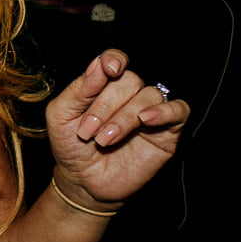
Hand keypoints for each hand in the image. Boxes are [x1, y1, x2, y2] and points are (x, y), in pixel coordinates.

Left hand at [44, 49, 188, 208]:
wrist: (82, 182)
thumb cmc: (70, 146)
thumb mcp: (61, 116)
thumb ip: (79, 90)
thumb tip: (100, 65)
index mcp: (104, 85)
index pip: (115, 60)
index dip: (114, 59)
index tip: (109, 70)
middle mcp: (129, 95)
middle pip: (130, 80)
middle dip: (106, 105)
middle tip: (88, 132)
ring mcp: (149, 112)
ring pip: (149, 96)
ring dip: (124, 117)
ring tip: (104, 140)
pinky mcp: (166, 132)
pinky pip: (179, 110)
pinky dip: (165, 111)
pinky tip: (145, 119)